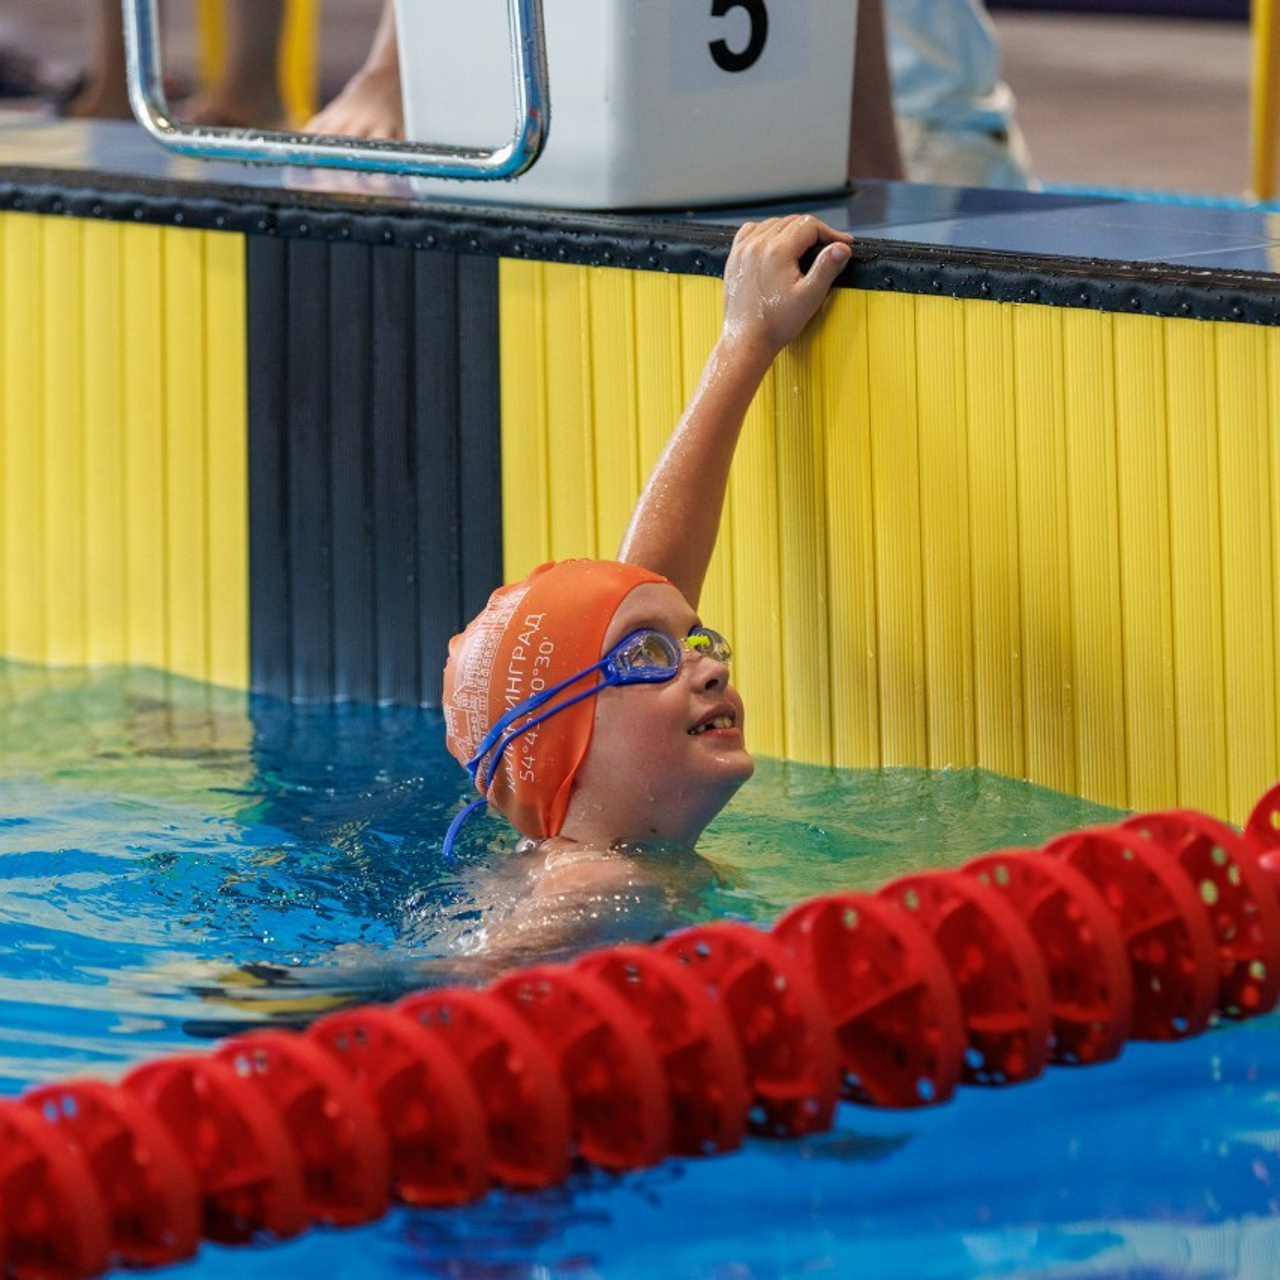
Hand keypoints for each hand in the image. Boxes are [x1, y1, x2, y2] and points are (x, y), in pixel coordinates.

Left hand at [721, 215, 853, 358]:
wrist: (747, 341)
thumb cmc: (775, 324)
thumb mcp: (810, 297)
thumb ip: (827, 268)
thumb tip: (842, 247)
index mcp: (776, 251)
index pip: (810, 225)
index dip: (830, 232)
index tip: (842, 243)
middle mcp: (757, 245)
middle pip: (792, 222)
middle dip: (813, 231)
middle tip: (827, 247)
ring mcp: (742, 250)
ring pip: (773, 224)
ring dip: (791, 230)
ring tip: (805, 246)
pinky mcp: (734, 258)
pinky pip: (751, 231)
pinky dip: (766, 231)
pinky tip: (774, 243)